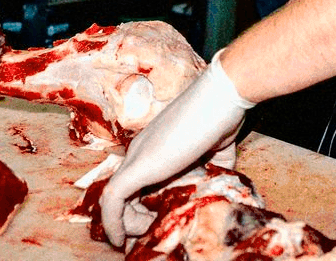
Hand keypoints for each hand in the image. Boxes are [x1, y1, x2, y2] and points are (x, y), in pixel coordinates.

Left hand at [98, 51, 253, 246]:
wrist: (223, 97)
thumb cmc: (222, 116)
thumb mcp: (217, 152)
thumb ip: (213, 169)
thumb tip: (220, 185)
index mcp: (155, 146)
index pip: (137, 183)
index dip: (142, 208)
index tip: (158, 223)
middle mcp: (140, 150)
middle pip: (123, 193)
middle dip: (132, 220)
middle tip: (150, 235)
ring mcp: (137, 156)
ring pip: (114, 199)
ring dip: (126, 224)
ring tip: (148, 235)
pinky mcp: (139, 166)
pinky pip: (113, 199)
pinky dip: (113, 222)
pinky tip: (121, 238)